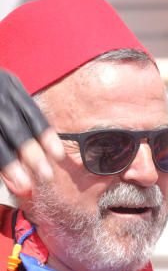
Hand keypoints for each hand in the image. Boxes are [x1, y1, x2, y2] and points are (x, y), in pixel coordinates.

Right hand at [0, 70, 63, 196]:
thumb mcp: (4, 90)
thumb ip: (18, 113)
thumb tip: (35, 152)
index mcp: (9, 86)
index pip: (32, 114)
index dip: (46, 136)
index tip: (59, 155)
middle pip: (14, 129)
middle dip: (31, 155)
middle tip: (46, 176)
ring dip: (9, 163)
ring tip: (22, 184)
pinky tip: (1, 175)